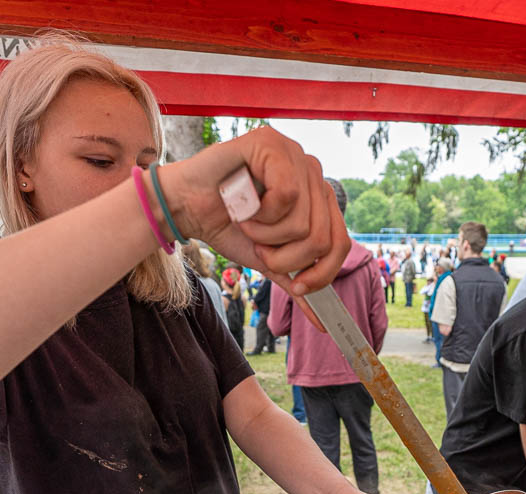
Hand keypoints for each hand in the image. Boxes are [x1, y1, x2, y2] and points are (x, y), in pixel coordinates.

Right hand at [162, 126, 349, 298]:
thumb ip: (295, 280)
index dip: (322, 272)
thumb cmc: (227, 227)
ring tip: (247, 221)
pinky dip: (259, 212)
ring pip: (303, 221)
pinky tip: (242, 202)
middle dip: (284, 256)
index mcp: (317, 196)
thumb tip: (321, 319)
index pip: (339, 242)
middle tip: (258, 245)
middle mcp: (312, 172)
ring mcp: (294, 154)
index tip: (298, 285)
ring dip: (266, 235)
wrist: (185, 207)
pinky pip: (286, 194)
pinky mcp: (272, 143)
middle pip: (320, 237)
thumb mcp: (268, 259)